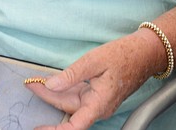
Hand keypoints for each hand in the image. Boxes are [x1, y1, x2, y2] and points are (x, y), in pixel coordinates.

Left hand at [27, 31, 161, 129]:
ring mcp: (98, 103)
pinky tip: (54, 81)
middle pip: (67, 109)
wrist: (145, 53)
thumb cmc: (123, 56)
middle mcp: (98, 108)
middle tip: (30, 83)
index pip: (74, 127)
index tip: (38, 128)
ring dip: (54, 93)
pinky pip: (77, 95)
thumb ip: (71, 75)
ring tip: (36, 81)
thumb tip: (50, 85)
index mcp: (98, 105)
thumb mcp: (94, 60)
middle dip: (47, 97)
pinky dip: (64, 88)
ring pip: (71, 102)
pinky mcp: (98, 95)